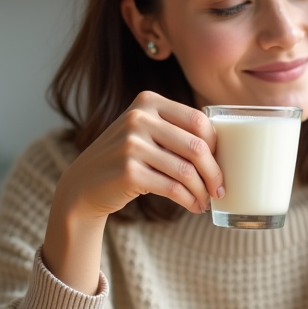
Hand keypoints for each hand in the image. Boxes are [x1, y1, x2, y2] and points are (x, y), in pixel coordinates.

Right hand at [42, 91, 223, 291]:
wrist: (83, 184)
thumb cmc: (126, 160)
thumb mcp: (145, 133)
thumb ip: (175, 130)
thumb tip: (224, 147)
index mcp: (148, 102)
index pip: (198, 121)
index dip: (217, 146)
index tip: (220, 164)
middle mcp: (138, 118)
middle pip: (196, 147)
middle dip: (215, 173)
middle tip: (220, 190)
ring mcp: (131, 145)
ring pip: (186, 171)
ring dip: (202, 192)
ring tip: (205, 202)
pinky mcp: (128, 171)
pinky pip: (173, 188)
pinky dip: (189, 200)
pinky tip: (193, 206)